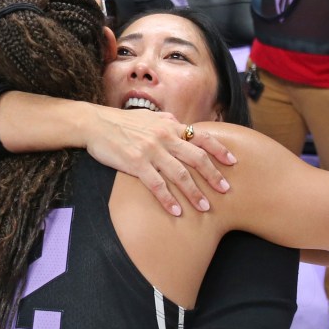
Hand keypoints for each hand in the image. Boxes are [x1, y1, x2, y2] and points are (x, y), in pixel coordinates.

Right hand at [82, 105, 235, 214]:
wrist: (95, 124)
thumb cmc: (121, 121)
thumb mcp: (149, 117)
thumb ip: (168, 123)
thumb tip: (184, 126)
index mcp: (169, 125)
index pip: (201, 137)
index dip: (219, 149)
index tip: (233, 161)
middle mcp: (164, 137)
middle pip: (196, 158)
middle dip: (213, 175)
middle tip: (226, 190)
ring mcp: (151, 150)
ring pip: (180, 174)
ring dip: (194, 192)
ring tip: (205, 207)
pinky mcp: (136, 163)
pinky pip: (157, 185)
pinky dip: (168, 199)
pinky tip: (177, 211)